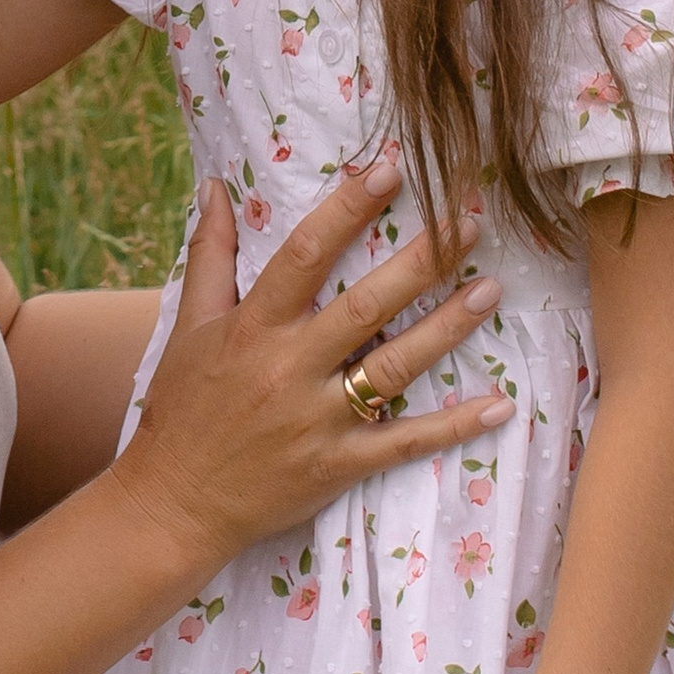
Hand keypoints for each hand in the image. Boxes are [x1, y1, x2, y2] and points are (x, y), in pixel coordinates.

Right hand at [109, 158, 511, 569]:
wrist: (173, 503)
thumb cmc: (181, 409)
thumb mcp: (187, 328)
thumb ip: (210, 256)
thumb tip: (216, 186)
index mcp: (252, 329)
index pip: (304, 255)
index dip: (347, 209)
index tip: (390, 170)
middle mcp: (287, 368)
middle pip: (365, 306)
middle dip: (422, 262)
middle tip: (469, 222)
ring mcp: (316, 420)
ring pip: (394, 367)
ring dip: (447, 328)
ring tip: (490, 290)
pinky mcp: (337, 465)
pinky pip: (405, 443)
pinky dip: (454, 426)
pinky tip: (500, 405)